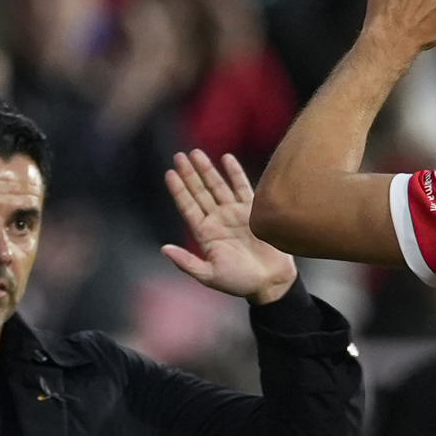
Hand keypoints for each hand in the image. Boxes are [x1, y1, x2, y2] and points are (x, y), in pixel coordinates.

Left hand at [162, 151, 297, 303]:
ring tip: (196, 153)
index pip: (187, 207)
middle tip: (179, 156)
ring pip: (217, 186)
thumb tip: (164, 249)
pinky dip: (234, 173)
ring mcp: (235, 214)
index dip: (178, 191)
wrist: (272, 282)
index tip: (169, 173)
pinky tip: (226, 158)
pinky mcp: (253, 211)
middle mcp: (218, 220)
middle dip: (189, 174)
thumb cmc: (240, 282)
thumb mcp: (210, 275)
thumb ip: (187, 262)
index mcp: (205, 234)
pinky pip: (242, 187)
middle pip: (200, 192)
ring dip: (207, 170)